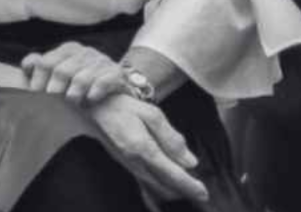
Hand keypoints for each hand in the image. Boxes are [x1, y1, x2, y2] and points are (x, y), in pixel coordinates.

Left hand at [22, 41, 129, 103]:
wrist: (118, 84)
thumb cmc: (81, 79)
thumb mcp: (61, 68)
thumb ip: (40, 66)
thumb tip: (27, 65)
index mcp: (67, 49)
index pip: (45, 63)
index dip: (38, 82)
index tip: (34, 98)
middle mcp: (84, 51)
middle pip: (61, 72)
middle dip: (54, 93)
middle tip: (51, 107)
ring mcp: (101, 61)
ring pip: (80, 80)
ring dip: (73, 97)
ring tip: (70, 108)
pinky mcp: (116, 73)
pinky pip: (101, 83)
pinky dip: (93, 94)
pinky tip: (89, 101)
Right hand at [88, 94, 207, 202]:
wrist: (96, 108)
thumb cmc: (125, 107)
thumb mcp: (152, 114)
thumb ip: (171, 138)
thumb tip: (190, 161)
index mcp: (143, 148)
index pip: (171, 174)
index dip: (189, 186)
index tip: (204, 194)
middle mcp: (135, 162)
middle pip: (164, 186)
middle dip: (183, 191)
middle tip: (199, 191)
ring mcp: (128, 165)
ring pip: (155, 187)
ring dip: (172, 189)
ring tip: (187, 186)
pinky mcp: (125, 164)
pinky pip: (145, 182)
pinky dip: (160, 186)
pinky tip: (168, 182)